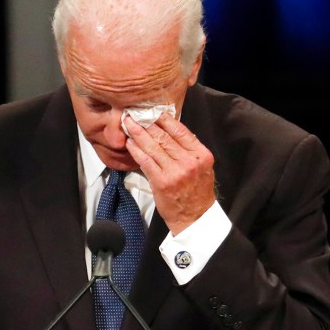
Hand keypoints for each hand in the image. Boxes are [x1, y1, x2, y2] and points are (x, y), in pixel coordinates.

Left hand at [124, 113, 215, 234]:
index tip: (152, 111)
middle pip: (164, 136)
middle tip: (134, 114)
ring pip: (153, 146)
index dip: (164, 118)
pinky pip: (146, 161)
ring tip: (128, 124)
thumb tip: (171, 130)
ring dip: (138, 133)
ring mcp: (175, 172)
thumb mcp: (202, 167)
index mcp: (201, 155)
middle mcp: (189, 161)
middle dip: (147, 123)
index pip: (181, 130)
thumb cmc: (196, 192)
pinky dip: (136, 150)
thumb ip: (189, 150)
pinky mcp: (161, 182)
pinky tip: (129, 143)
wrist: (195, 217)